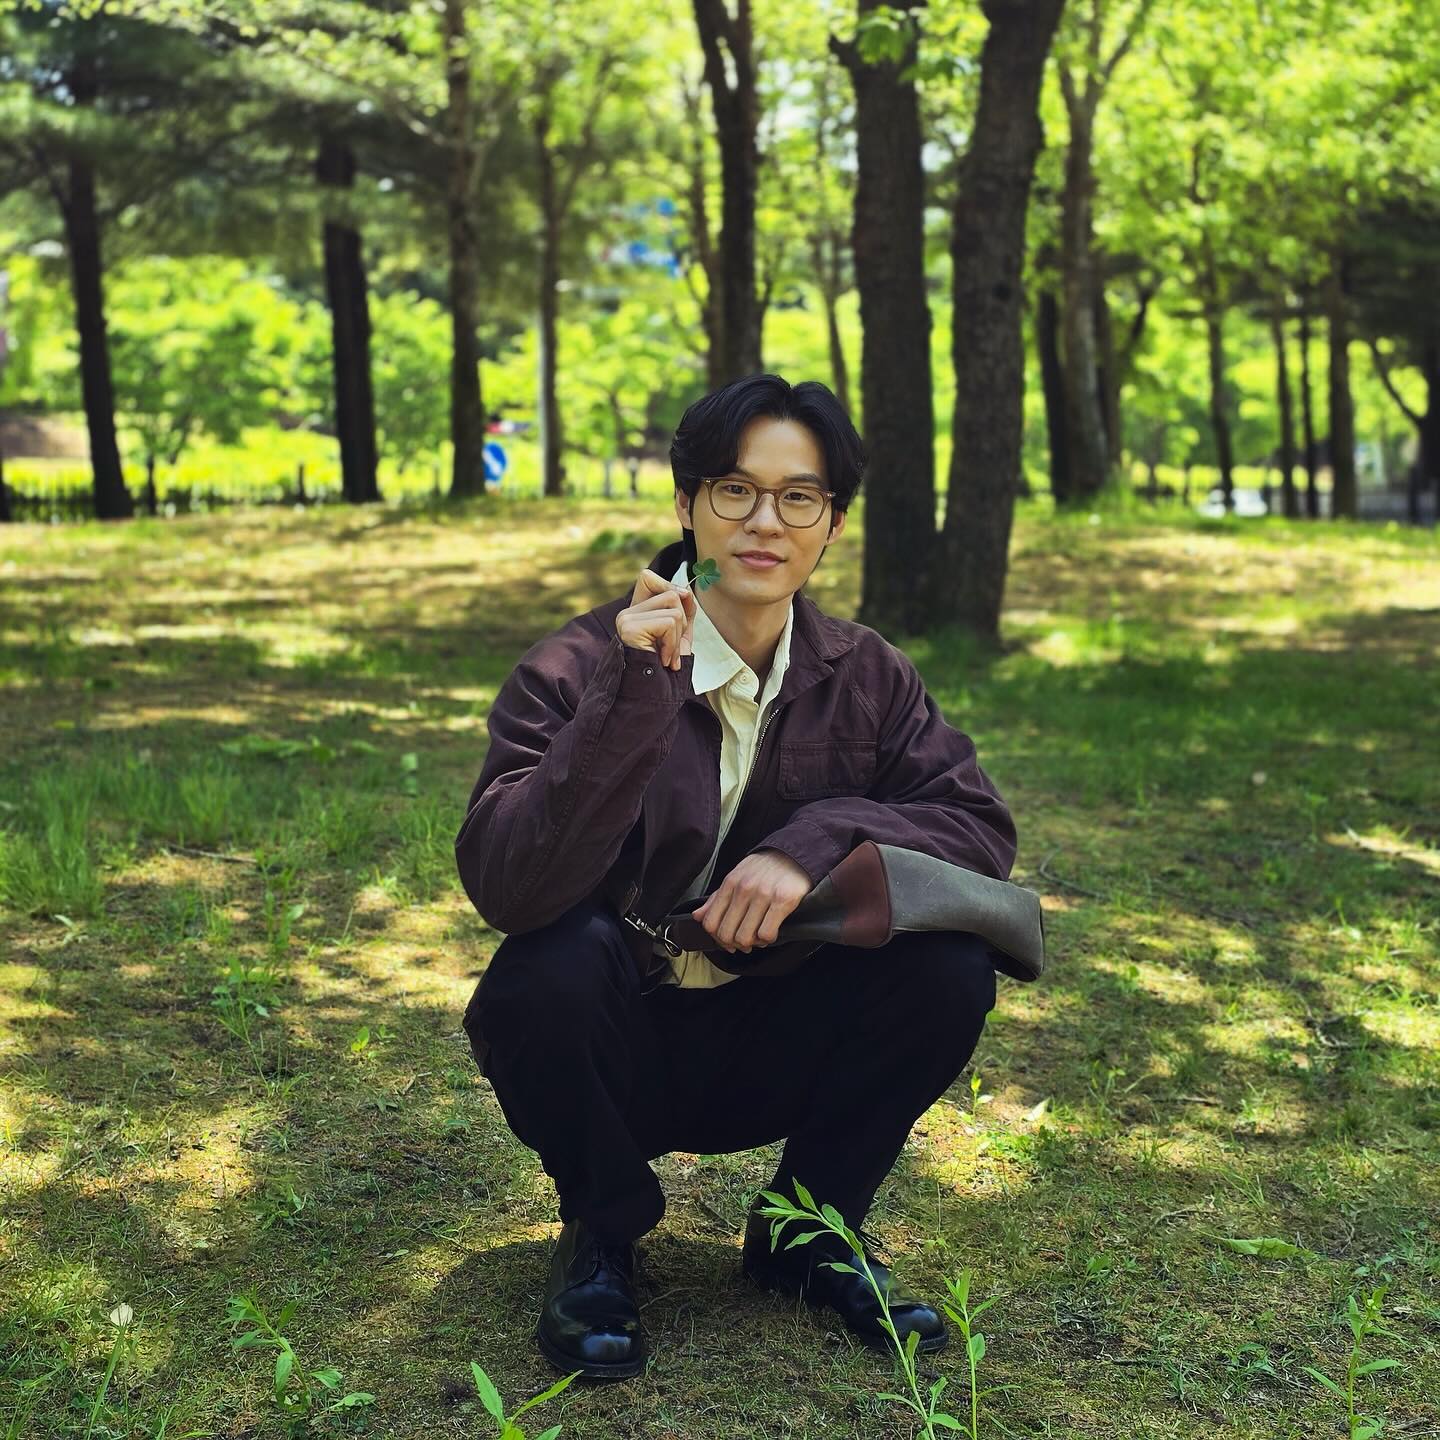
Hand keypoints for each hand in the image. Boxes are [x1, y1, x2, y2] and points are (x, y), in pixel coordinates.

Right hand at [615, 568, 697, 671]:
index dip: (667, 586)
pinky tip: (664, 659)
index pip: (647, 577)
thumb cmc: (666, 667)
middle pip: (670, 594)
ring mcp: (626, 619)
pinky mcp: (631, 628)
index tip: (678, 615)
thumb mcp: (680, 634)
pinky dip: (673, 644)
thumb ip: (684, 610)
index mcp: (636, 611)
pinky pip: (669, 623)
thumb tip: (686, 590)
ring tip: (668, 655)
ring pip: (673, 609)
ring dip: (678, 637)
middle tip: (672, 646)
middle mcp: (627, 613)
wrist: (654, 693)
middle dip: (682, 622)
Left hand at [692, 850, 812, 953]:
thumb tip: (697, 916)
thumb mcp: (737, 877)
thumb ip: (716, 898)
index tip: (727, 941)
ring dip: (751, 944)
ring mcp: (763, 895)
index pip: (711, 922)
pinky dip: (767, 939)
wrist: (795, 854)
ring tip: (758, 938)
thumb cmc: (764, 869)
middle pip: (727, 933)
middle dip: (734, 944)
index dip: (717, 938)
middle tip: (744, 943)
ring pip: (745, 937)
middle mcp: (744, 889)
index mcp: (730, 883)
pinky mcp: (783, 901)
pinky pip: (767, 933)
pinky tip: (770, 932)